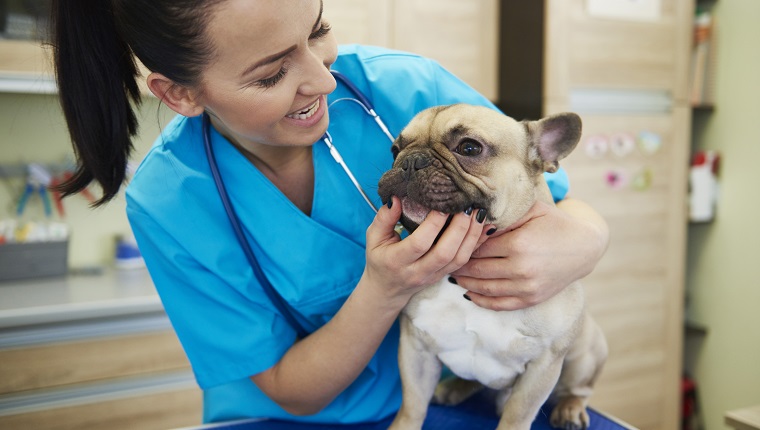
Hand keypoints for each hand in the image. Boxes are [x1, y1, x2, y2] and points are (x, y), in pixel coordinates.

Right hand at [363, 196, 487, 306]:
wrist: (387, 289)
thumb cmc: (380, 258)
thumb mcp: (374, 237)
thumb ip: (384, 218)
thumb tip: (396, 197)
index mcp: (396, 261)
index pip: (420, 243)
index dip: (434, 223)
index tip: (443, 203)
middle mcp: (417, 271)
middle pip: (444, 252)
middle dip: (459, 227)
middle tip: (467, 205)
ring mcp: (433, 276)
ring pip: (458, 259)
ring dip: (472, 235)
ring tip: (478, 212)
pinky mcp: (444, 276)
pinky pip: (465, 261)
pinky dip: (477, 243)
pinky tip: (484, 226)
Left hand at [450, 198, 608, 310]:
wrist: (584, 247)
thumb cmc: (554, 223)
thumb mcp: (530, 210)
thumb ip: (502, 214)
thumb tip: (473, 217)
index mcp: (518, 244)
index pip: (477, 247)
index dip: (462, 245)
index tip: (451, 242)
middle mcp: (521, 268)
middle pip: (477, 269)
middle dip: (458, 265)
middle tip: (445, 259)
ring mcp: (527, 287)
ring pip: (484, 288)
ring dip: (465, 283)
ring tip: (452, 275)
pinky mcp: (531, 299)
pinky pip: (499, 304)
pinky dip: (480, 300)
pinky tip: (468, 293)